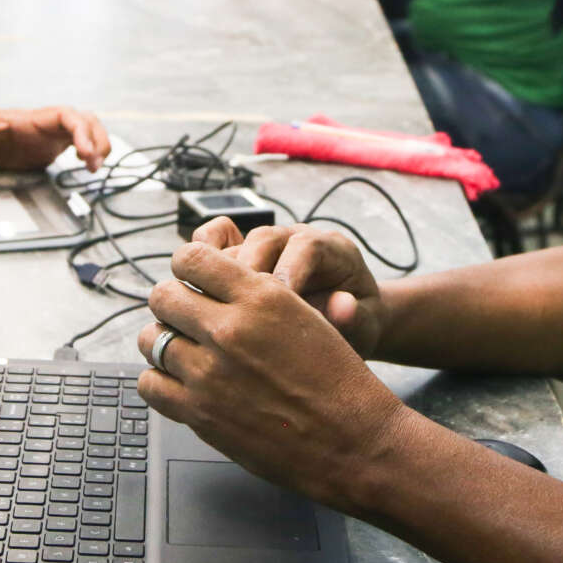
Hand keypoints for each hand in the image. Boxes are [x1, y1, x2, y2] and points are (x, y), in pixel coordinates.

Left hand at [0, 104, 109, 173]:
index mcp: (31, 119)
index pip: (66, 115)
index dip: (81, 131)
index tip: (85, 151)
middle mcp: (46, 123)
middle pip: (86, 120)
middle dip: (97, 139)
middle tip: (93, 165)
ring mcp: (51, 133)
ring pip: (88, 130)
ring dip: (99, 146)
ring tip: (94, 167)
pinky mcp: (51, 145)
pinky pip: (80, 142)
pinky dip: (90, 152)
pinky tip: (87, 165)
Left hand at [134, 242, 407, 513]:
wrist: (353, 441)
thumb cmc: (337, 380)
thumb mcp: (306, 315)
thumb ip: (257, 296)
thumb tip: (217, 279)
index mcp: (261, 296)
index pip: (191, 257)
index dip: (186, 266)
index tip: (191, 279)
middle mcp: (230, 329)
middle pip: (163, 296)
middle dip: (172, 303)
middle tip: (186, 316)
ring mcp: (209, 373)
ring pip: (152, 339)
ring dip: (163, 340)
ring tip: (183, 349)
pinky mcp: (199, 413)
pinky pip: (150, 383)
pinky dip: (158, 380)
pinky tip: (179, 381)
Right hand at [192, 219, 385, 358]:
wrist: (346, 318)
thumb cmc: (357, 322)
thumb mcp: (365, 324)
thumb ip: (355, 316)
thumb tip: (343, 306)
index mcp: (333, 249)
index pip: (306, 245)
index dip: (289, 270)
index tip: (280, 303)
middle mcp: (296, 238)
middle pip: (264, 239)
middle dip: (249, 273)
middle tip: (239, 308)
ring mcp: (268, 244)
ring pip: (234, 243)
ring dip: (220, 276)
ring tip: (213, 308)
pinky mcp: (244, 253)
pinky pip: (215, 240)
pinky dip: (202, 259)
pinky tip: (197, 292)